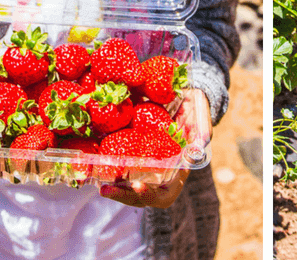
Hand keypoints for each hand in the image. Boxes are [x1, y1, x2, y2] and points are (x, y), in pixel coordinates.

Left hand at [99, 88, 209, 207]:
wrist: (185, 100)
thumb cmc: (196, 113)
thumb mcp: (202, 122)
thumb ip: (201, 133)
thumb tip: (198, 144)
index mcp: (177, 173)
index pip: (164, 195)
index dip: (151, 195)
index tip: (139, 187)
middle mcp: (159, 175)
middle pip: (139, 196)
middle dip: (123, 195)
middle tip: (105, 189)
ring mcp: (145, 167)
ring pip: (126, 184)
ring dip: (112, 185)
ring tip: (97, 181)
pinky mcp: (133, 154)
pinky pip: (120, 164)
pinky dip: (108, 165)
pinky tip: (94, 159)